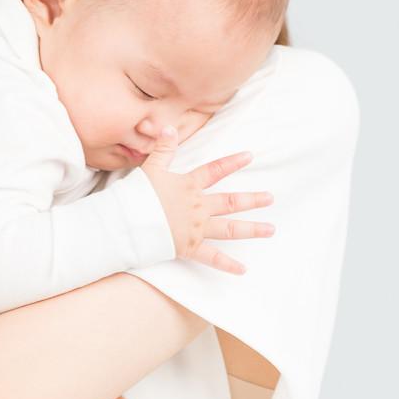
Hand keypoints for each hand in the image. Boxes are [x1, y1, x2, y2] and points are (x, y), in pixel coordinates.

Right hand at [140, 126, 275, 274]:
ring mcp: (196, 229)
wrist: (127, 222)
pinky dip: (228, 265)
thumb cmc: (136, 195)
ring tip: (271, 230)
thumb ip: (163, 149)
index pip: (215, 171)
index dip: (232, 162)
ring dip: (252, 229)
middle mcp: (198, 207)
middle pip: (231, 202)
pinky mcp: (190, 248)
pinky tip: (243, 270)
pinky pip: (212, 258)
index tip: (250, 156)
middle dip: (253, 200)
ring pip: (230, 229)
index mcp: (189, 186)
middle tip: (271, 198)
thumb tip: (168, 127)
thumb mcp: (150, 168)